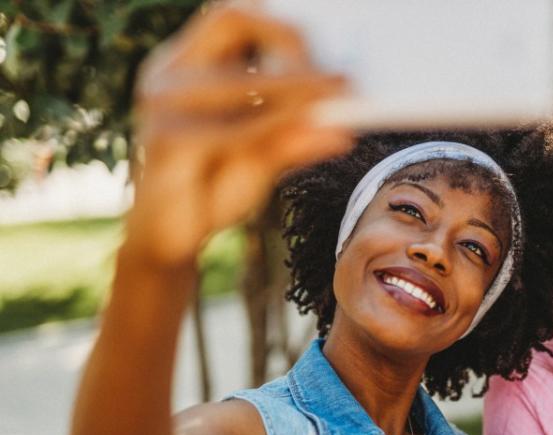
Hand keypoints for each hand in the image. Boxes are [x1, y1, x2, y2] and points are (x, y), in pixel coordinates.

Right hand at [125, 4, 353, 266]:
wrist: (167, 243)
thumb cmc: (212, 190)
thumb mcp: (260, 158)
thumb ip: (293, 138)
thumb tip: (339, 125)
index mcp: (185, 64)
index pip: (231, 14)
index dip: (280, 24)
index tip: (327, 51)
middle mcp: (167, 75)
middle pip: (230, 21)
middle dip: (290, 42)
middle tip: (338, 74)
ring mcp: (160, 106)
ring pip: (239, 80)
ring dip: (295, 87)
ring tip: (340, 97)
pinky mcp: (165, 144)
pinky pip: (233, 130)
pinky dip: (278, 127)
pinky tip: (318, 134)